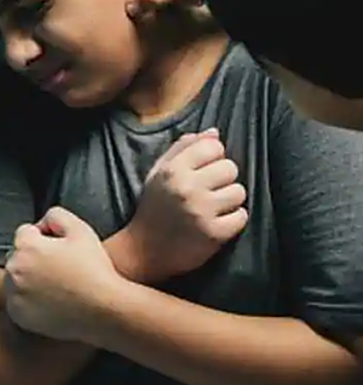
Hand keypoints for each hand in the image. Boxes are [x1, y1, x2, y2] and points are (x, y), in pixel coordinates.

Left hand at [2, 207, 122, 343]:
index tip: (61, 249)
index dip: (45, 237)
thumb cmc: (94, 270)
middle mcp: (14, 270)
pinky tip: (52, 301)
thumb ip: (56, 215)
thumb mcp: (80, 229)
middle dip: (34, 258)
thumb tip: (43, 222)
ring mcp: (14, 295)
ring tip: (58, 286)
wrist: (105, 310)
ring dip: (29, 279)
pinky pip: (18, 302)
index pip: (25, 232)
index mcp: (25, 247)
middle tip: (61, 268)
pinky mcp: (19, 315)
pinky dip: (30, 301)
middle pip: (18, 256)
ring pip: (16, 279)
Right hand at [120, 129, 247, 282]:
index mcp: (172, 169)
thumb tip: (214, 133)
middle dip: (222, 180)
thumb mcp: (158, 173)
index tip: (202, 172)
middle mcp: (186, 187)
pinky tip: (216, 223)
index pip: (214, 147)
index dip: (212, 159)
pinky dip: (233, 220)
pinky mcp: (213, 233)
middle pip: (230, 168)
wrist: (142, 251)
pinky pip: (241, 216)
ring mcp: (200, 211)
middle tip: (208, 193)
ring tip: (212, 209)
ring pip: (239, 192)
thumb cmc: (153, 208)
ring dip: (229, 201)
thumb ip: (183, 149)